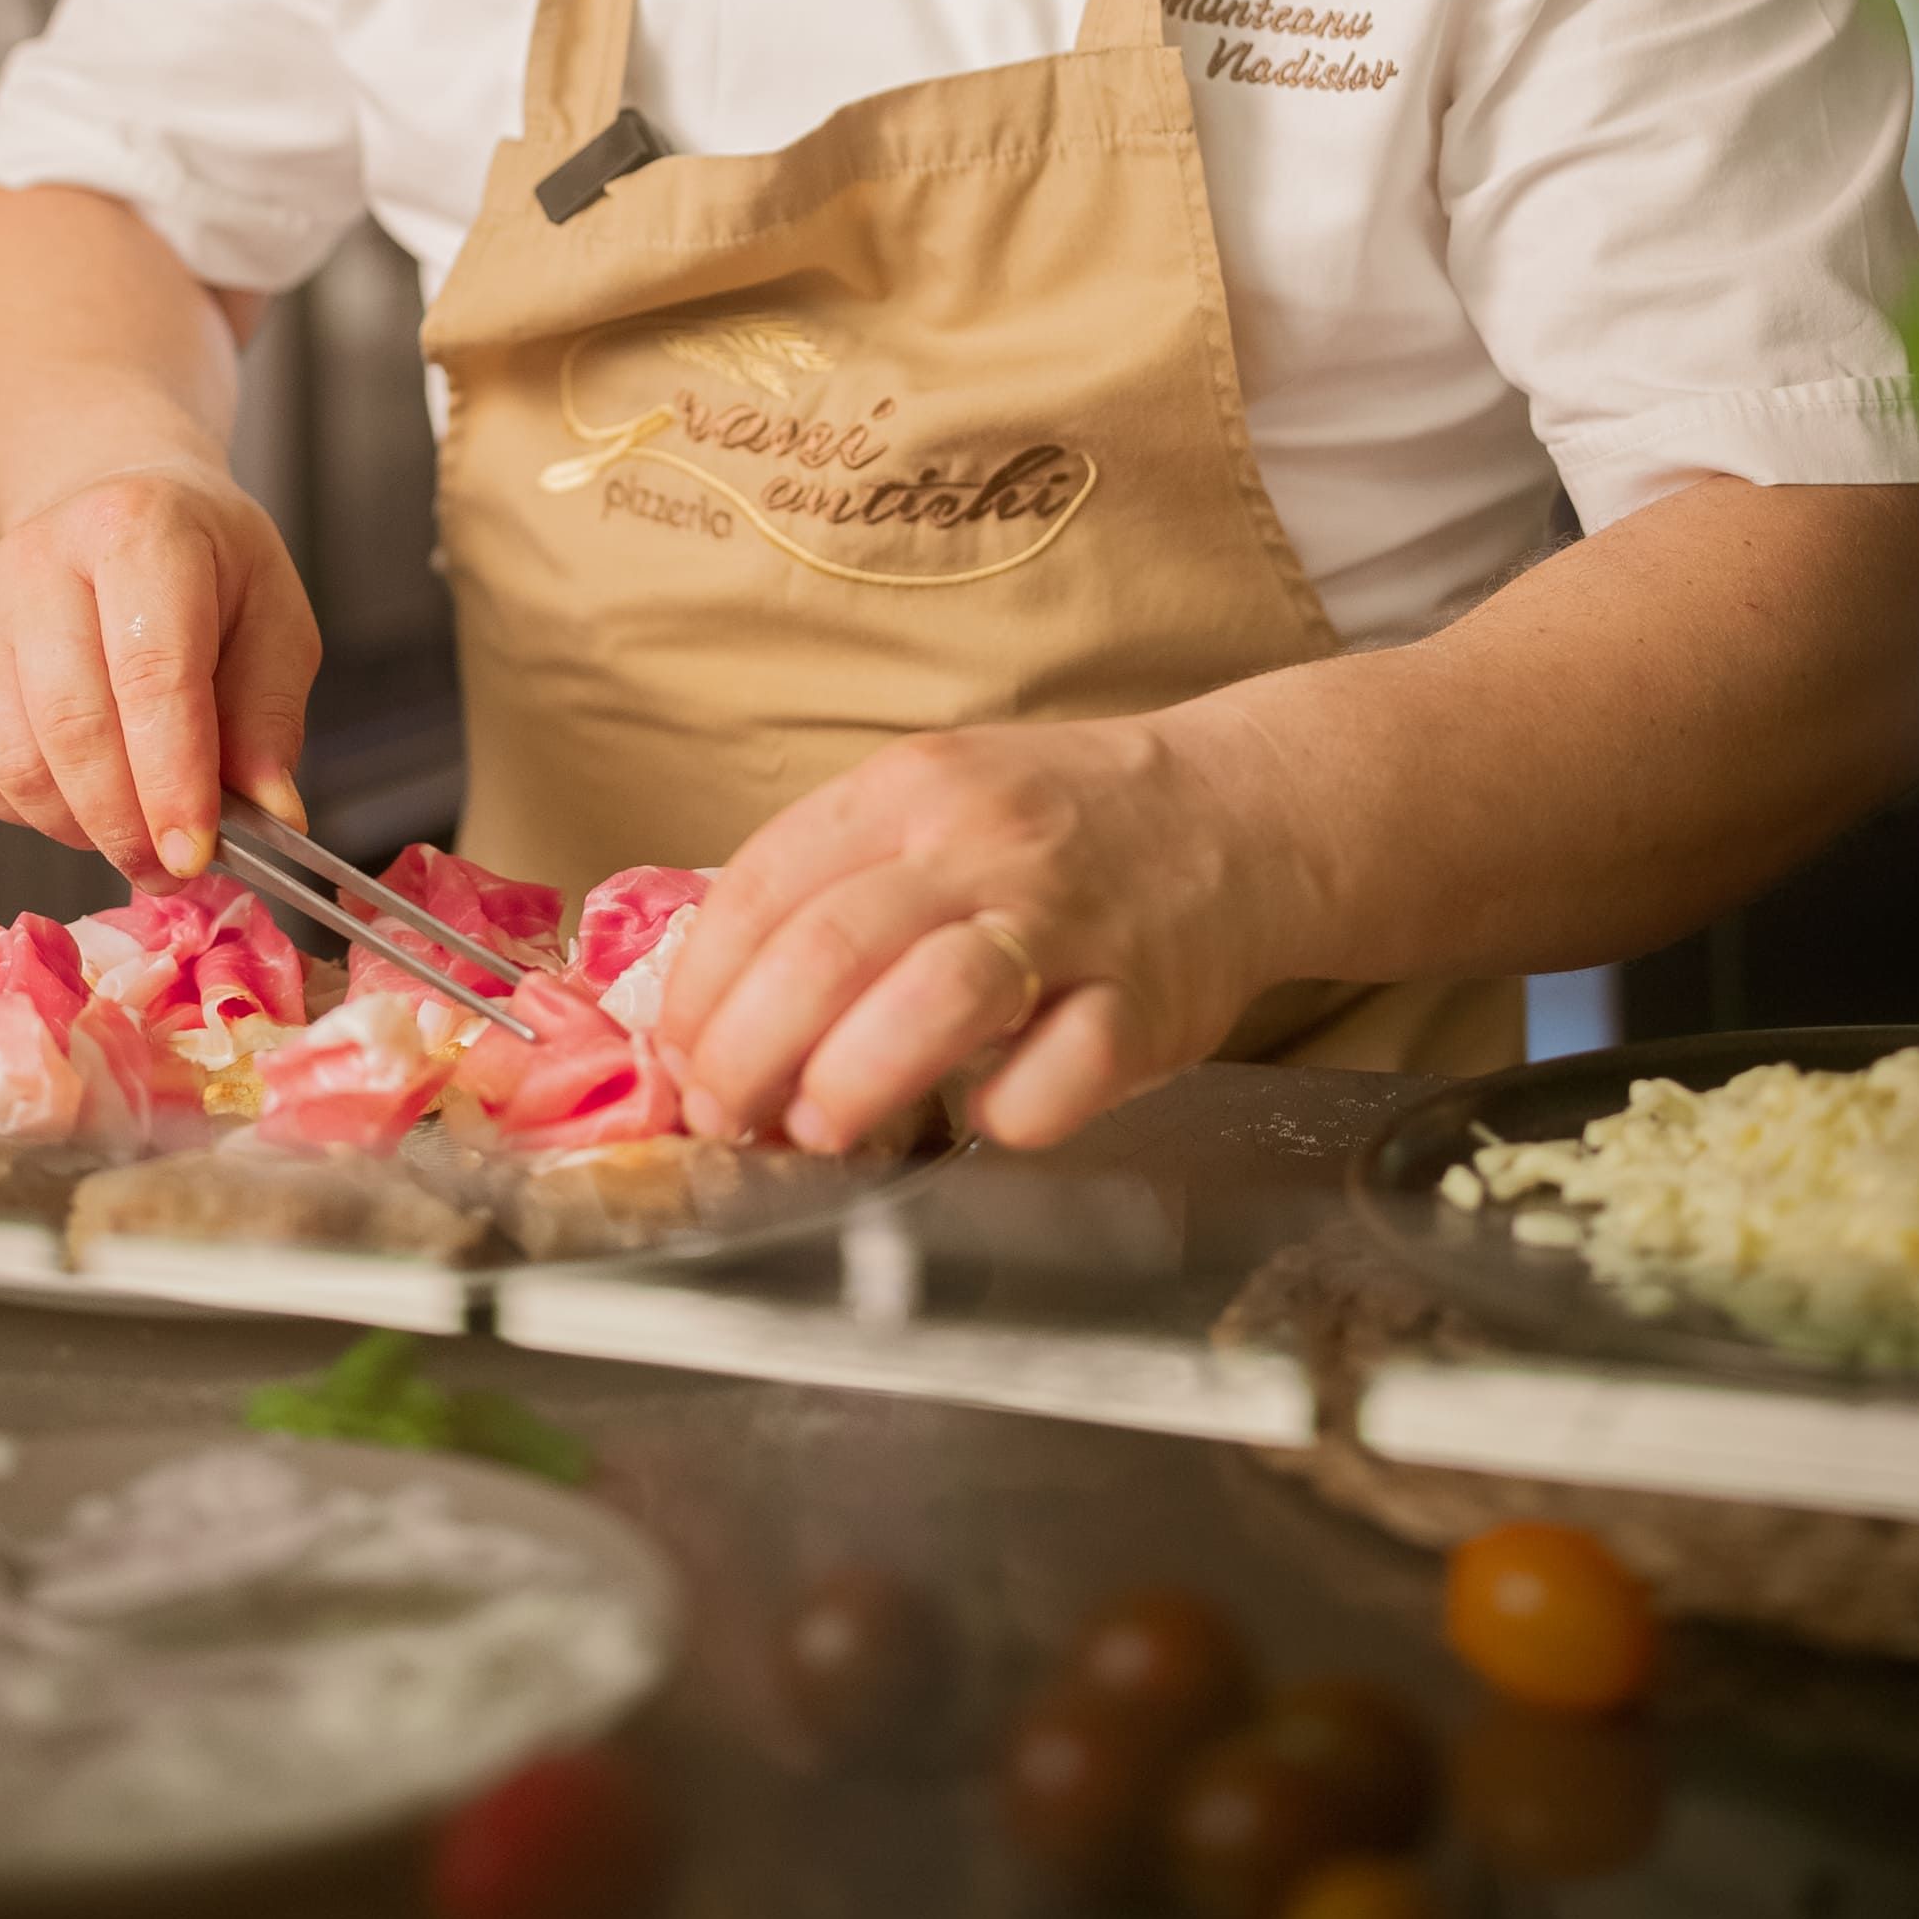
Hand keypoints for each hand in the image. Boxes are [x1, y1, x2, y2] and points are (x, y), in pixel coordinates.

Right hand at [0, 460, 319, 880]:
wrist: (111, 504)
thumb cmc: (201, 564)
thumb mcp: (272, 617)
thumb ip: (269, 716)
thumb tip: (271, 813)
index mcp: (140, 531)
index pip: (152, 671)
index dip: (174, 776)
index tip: (194, 852)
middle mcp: (43, 559)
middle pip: (75, 725)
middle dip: (127, 823)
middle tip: (169, 870)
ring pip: (18, 760)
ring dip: (81, 826)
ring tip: (133, 832)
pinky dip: (33, 811)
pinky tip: (80, 798)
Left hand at [658, 710, 1308, 1153]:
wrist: (1237, 816)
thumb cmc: (1058, 830)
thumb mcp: (935, 806)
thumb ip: (835, 884)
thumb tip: (712, 1010)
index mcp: (912, 788)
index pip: (765, 886)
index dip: (703, 989)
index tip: (681, 1056)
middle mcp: (985, 842)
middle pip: (828, 950)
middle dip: (749, 1054)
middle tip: (728, 1116)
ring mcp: (1070, 921)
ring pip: (932, 1002)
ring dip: (849, 1084)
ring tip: (817, 1130)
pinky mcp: (1145, 1005)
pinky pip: (1054, 1079)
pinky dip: (1000, 1116)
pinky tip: (980, 1116)